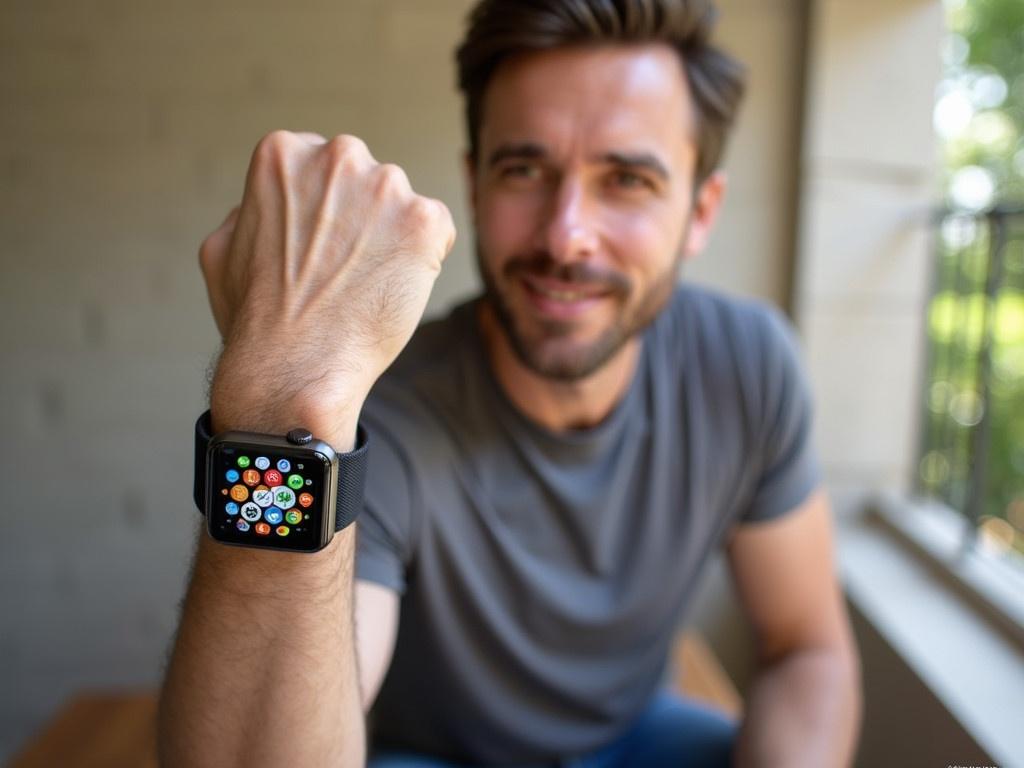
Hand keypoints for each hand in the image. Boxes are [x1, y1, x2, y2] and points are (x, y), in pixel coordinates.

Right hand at [199, 131, 455, 433]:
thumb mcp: (222, 248)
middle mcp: (338, 156)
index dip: (324, 212)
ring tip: (364, 286)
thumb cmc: (255, 317)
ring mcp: (386, 185)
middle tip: (342, 270)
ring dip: (392, 240)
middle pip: (367, 180)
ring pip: (402, 207)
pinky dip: (424, 261)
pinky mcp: (424, 220)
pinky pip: (437, 232)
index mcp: (284, 153)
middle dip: (362, 218)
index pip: (323, 166)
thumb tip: (262, 206)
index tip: (317, 248)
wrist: (296, 364)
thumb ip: (248, 212)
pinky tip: (392, 290)